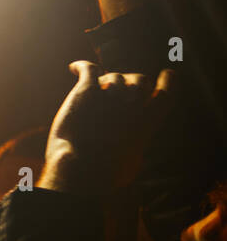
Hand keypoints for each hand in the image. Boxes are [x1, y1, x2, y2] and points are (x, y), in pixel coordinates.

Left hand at [39, 61, 172, 196]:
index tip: (167, 73)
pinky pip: (88, 69)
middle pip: (139, 79)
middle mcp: (134, 103)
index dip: (167, 82)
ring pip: (114, 75)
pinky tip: (73, 68)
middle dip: (130, 81)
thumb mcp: (130, 162)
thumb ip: (133, 145)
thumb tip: (130, 148)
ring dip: (106, 80)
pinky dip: (81, 66)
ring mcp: (112, 94)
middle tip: (114, 90)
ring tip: (94, 90)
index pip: (166, 93)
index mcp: (149, 121)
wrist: (84, 167)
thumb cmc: (105, 174)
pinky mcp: (87, 91)